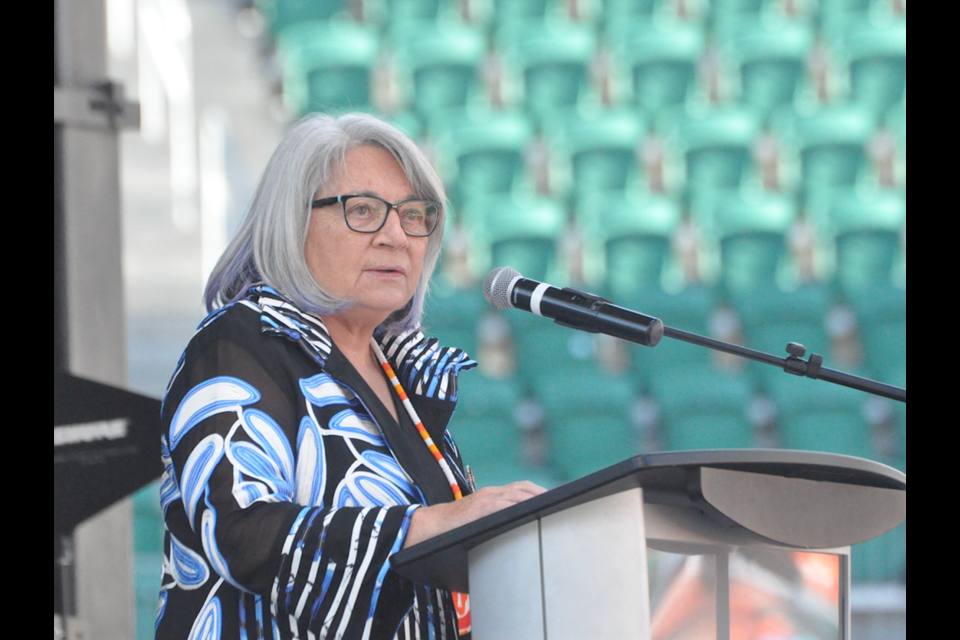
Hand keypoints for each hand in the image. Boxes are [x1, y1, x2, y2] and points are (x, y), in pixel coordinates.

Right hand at [403, 481, 546, 548]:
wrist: (433, 524)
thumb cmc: (455, 525)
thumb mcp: (478, 517)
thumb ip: (494, 517)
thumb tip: (513, 526)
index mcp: (491, 495)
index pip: (519, 488)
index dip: (536, 491)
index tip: (549, 498)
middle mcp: (490, 493)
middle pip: (522, 487)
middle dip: (540, 493)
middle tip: (555, 501)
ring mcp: (486, 499)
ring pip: (515, 493)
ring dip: (533, 498)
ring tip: (547, 504)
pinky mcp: (481, 508)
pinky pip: (502, 504)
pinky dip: (516, 505)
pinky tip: (527, 510)